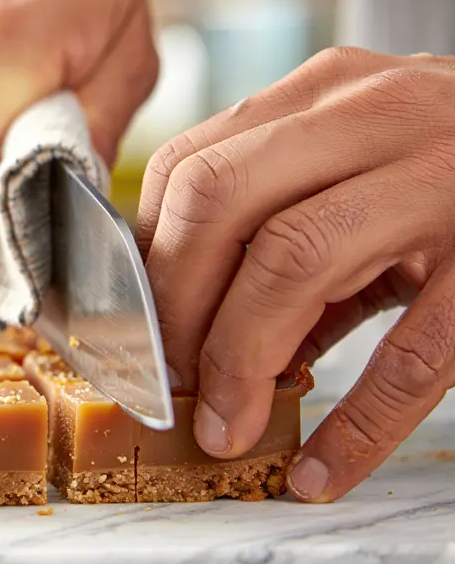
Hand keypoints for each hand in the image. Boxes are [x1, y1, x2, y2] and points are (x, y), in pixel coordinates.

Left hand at [137, 47, 454, 501]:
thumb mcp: (369, 178)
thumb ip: (290, 238)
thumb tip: (209, 343)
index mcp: (323, 95)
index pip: (188, 167)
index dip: (148, 261)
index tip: (138, 333)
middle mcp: (373, 113)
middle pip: (216, 199)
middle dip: (176, 306)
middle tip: (172, 383)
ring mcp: (443, 175)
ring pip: (294, 255)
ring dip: (240, 357)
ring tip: (228, 426)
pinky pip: (414, 350)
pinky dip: (358, 423)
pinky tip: (322, 468)